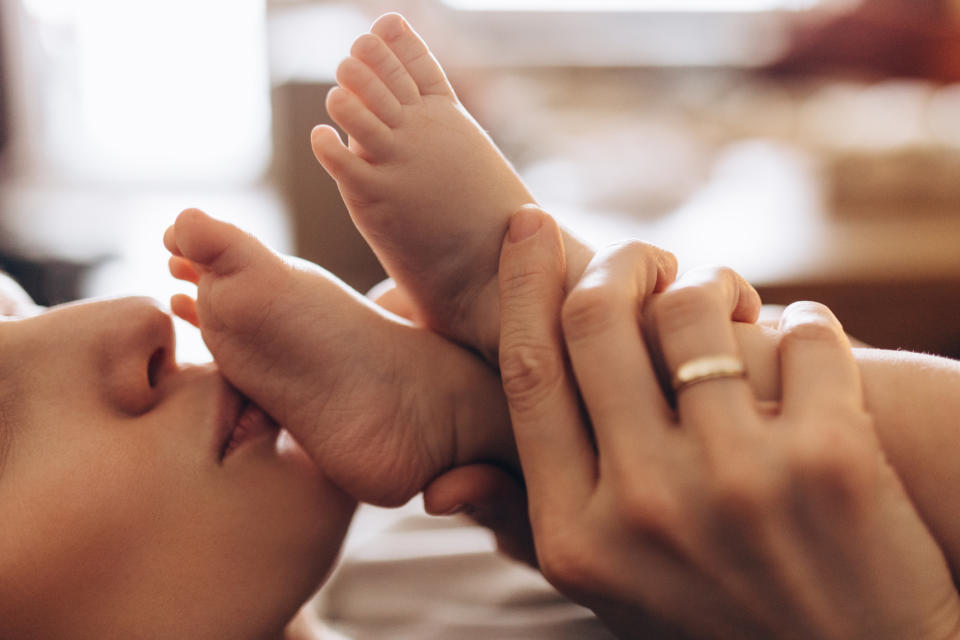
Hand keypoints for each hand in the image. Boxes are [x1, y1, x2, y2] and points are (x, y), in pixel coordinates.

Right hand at [496, 206, 959, 638]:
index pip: (530, 374)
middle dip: (619, 262)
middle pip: (597, 321)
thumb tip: (439, 484)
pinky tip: (801, 348)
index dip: (521, 285)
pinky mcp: (832, 459)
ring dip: (708, 284)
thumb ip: (525, 525)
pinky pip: (802, 331)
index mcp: (577, 533)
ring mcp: (739, 481)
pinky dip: (802, 320)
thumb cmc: (718, 621)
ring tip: (727, 307)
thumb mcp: (607, 591)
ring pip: (693, 310)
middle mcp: (645, 505)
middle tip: (644, 258)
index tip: (526, 226)